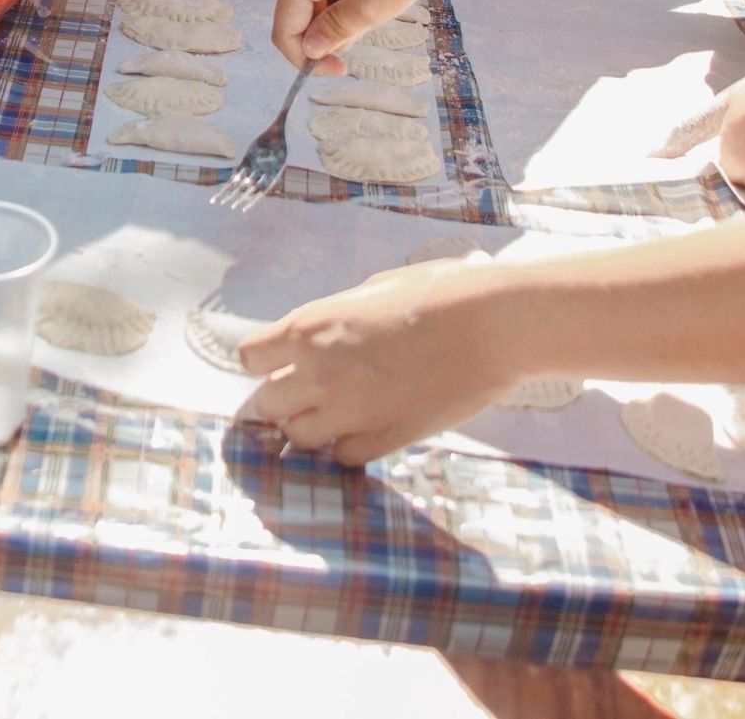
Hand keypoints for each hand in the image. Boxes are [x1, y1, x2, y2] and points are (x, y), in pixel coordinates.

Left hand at [243, 258, 519, 464]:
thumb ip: (338, 318)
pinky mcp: (383, 439)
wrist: (492, 325)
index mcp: (310, 328)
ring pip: (298, 437)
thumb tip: (327, 335)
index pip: (251, 357)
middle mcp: (318, 375)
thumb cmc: (440, 291)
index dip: (263, 361)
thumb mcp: (374, 288)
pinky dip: (347, 446)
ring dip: (308, 426)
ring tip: (331, 413)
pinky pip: (343, 456)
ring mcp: (350, 413)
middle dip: (278, 399)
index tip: (275, 363)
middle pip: (265, 405)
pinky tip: (364, 429)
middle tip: (298, 394)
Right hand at [271, 0, 466, 70]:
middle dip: (324, 35)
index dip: (304, 57)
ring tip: (376, 14)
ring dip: (339, 16)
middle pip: (299, 9)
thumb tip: (309, 48)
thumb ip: (334, 32)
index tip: (338, 69)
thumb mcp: (370, 7)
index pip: (285, 27)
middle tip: (362, 42)